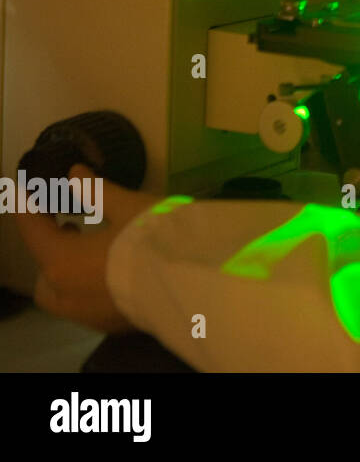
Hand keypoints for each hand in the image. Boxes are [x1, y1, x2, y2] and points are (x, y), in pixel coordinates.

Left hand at [16, 165, 163, 332]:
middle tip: (72, 226)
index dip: (29, 209)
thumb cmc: (155, 238)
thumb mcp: (128, 206)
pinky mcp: (114, 325)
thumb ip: (97, 191)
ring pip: (65, 295)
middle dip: (51, 250)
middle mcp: (67, 294)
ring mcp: (89, 315)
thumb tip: (75, 174)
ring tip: (96, 252)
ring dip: (71, 272)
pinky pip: (90, 306)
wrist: (195, 282)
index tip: (23, 194)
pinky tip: (117, 273)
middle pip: (44, 273)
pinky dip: (92, 288)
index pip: (33, 231)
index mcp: (61, 261)